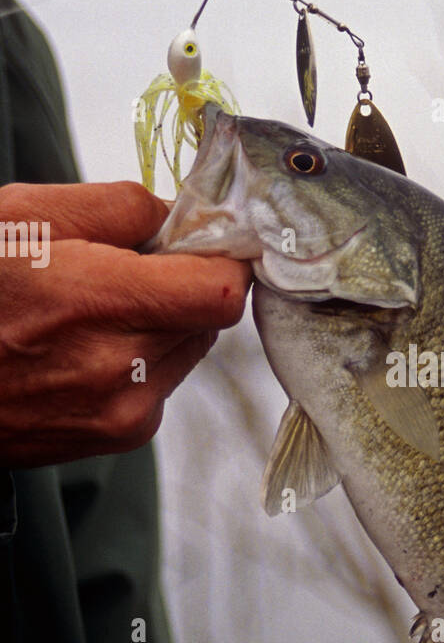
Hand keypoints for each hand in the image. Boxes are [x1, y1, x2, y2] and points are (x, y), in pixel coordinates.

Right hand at [0, 180, 250, 466]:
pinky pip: (162, 384)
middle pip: (210, 318)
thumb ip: (117, 206)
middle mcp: (119, 368)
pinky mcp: (120, 436)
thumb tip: (177, 214)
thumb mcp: (23, 216)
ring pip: (189, 349)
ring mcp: (123, 411)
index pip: (220, 290)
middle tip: (128, 270)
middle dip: (183, 286)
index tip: (198, 240)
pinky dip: (142, 361)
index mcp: (95, 302)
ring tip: (95, 313)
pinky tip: (85, 351)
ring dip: (163, 324)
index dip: (220, 258)